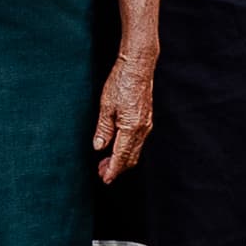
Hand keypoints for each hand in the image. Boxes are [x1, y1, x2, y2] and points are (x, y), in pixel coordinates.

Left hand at [92, 47, 155, 181]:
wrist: (138, 66)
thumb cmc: (121, 82)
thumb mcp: (106, 106)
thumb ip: (103, 129)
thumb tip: (99, 147)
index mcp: (131, 128)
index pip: (121, 156)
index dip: (112, 170)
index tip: (105, 179)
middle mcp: (142, 129)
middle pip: (130, 158)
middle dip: (117, 168)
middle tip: (101, 173)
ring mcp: (146, 125)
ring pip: (135, 151)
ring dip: (122, 159)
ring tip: (106, 162)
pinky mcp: (146, 120)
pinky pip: (138, 142)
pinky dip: (127, 149)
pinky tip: (116, 147)